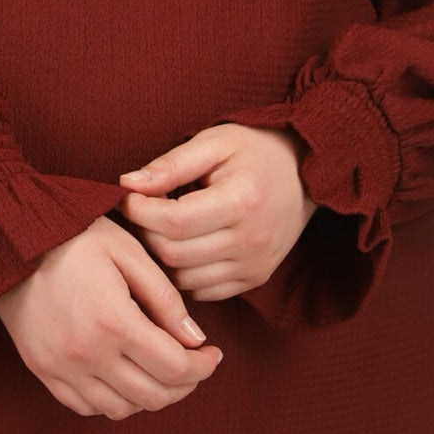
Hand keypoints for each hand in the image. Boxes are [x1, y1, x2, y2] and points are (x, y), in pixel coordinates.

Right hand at [0, 215, 223, 419]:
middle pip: (153, 395)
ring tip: (162, 370)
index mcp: (113, 321)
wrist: (9, 238)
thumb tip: (196, 339)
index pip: (175, 367)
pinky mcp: (42, 371)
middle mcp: (86, 354)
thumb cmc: (73, 235)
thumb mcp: (128, 251)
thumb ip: (164, 297)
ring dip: (151, 396)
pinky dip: (115, 401)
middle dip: (185, 384)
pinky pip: (87, 407)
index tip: (213, 353)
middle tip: (195, 364)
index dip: (203, 367)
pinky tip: (125, 376)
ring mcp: (60, 368)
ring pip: (122, 408)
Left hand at [116, 124, 318, 301]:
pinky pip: (203, 291)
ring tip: (163, 226)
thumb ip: (172, 164)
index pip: (174, 223)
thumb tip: (128, 184)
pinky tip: (184, 244)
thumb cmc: (255, 151)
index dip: (140, 212)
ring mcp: (255, 265)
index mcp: (242, 201)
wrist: (304, 173)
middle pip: (174, 254)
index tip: (128, 196)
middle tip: (142, 210)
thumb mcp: (215, 142)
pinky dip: (184, 272)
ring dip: (162, 255)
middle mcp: (251, 241)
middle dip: (146, 232)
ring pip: (184, 278)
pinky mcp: (255, 278)